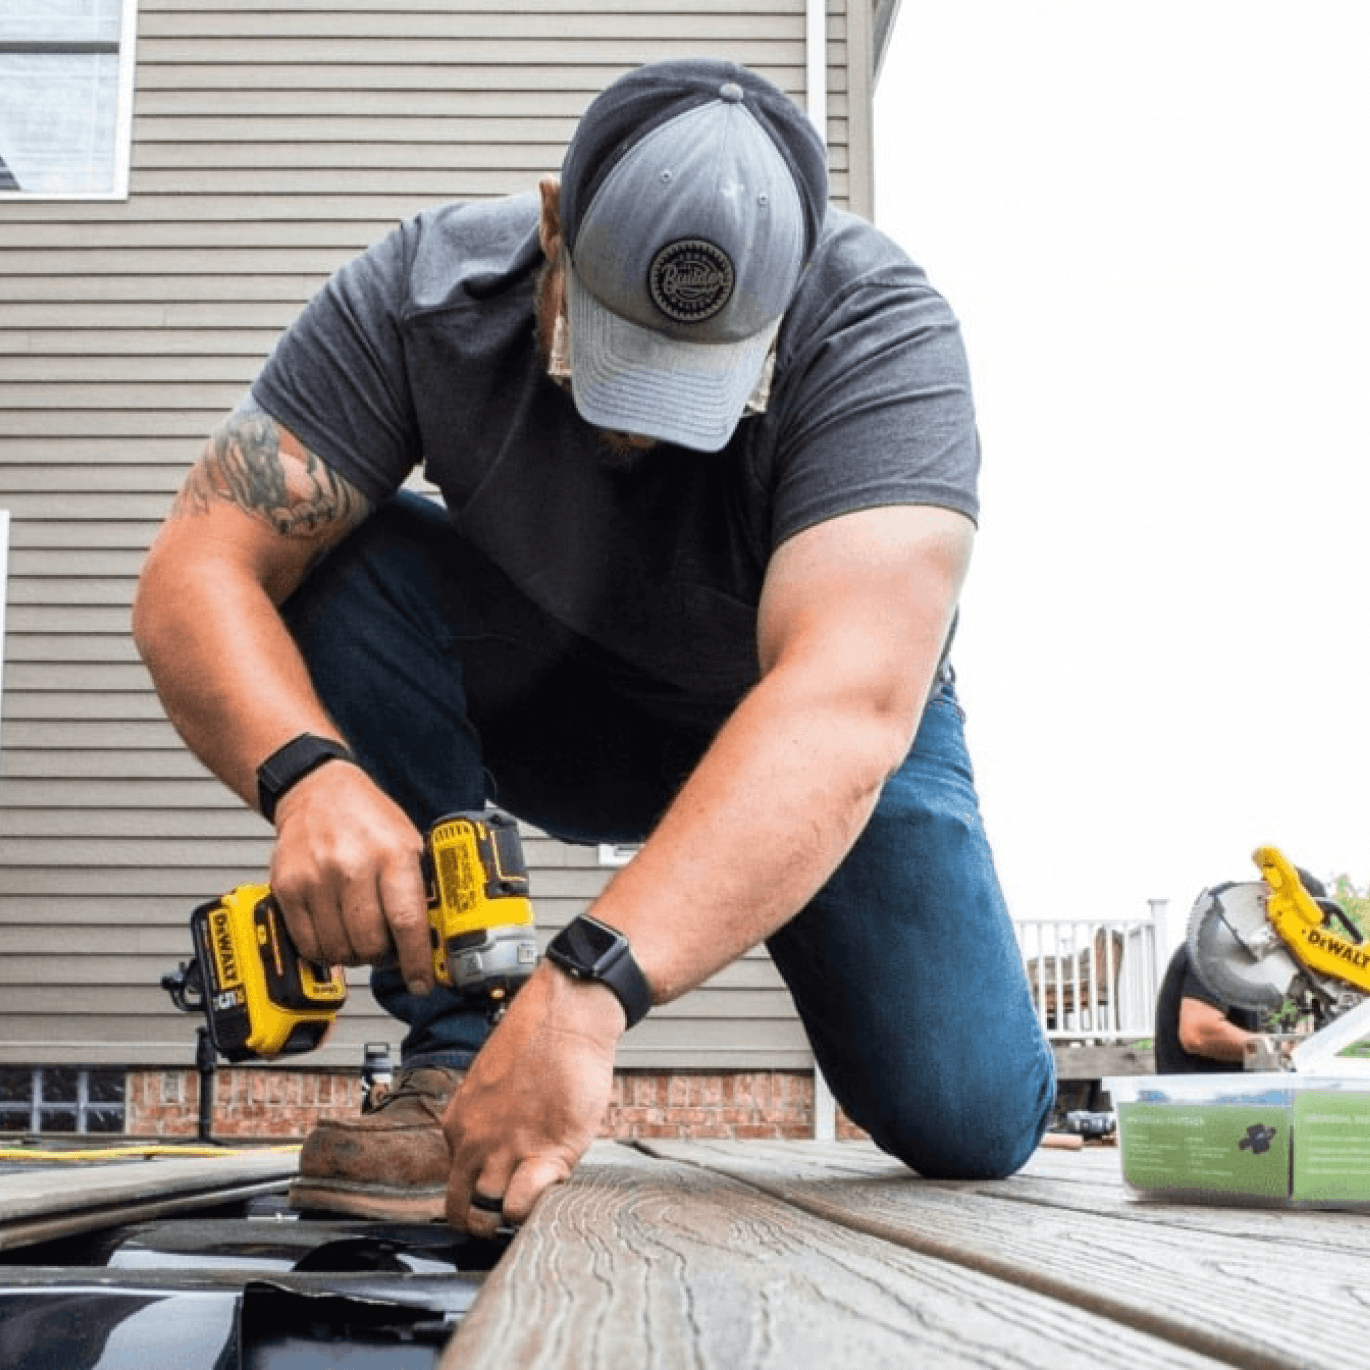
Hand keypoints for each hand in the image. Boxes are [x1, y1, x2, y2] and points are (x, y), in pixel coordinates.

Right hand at [267, 760, 432, 992]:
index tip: (421, 981)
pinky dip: (325, 950)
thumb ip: (418, 889)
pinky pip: (308, 944)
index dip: (416, 961)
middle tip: (388, 951)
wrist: (317, 791)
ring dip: (354, 955)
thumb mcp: (409, 843)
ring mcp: (315, 878)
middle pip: (370, 943)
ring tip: (360, 937)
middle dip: (384, 958)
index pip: (407, 922)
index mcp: (392, 854)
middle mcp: (352, 866)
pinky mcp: (286, 888)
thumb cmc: (367, 818)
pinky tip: (335, 933)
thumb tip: (434, 940)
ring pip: (338, 950)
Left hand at [444, 963, 623, 1233]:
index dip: (475, 1191)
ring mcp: (507, 1151)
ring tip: (527, 1211)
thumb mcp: (493, 1084)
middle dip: (478, 1222)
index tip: (492, 1192)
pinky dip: (529, 1212)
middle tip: (500, 1223)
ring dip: (504, 1221)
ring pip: (486, 1214)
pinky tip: (545, 1195)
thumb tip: (500, 1145)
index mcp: (459, 1123)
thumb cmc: (539, 1041)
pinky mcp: (545, 1155)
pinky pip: (520, 1206)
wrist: (567, 1015)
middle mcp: (474, 1141)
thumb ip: (488, 1120)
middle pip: (461, 1207)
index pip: (454, 1180)